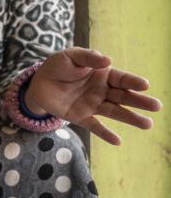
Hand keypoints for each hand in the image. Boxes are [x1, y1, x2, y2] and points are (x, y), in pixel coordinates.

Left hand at [24, 47, 161, 144]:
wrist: (38, 83)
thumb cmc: (57, 66)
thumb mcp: (70, 56)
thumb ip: (88, 57)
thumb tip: (107, 60)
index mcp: (102, 74)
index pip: (121, 78)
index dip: (133, 82)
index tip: (145, 85)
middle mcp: (102, 90)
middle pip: (124, 96)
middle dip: (140, 102)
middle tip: (157, 106)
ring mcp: (93, 105)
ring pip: (115, 112)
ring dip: (130, 118)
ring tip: (148, 124)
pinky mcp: (81, 117)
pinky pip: (95, 126)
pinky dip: (105, 134)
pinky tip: (118, 141)